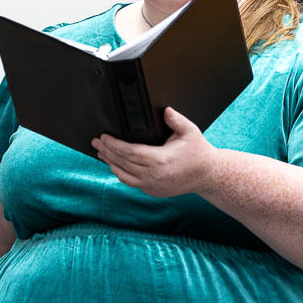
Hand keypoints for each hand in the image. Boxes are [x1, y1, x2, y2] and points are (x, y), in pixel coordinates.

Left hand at [92, 107, 219, 197]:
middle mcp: (153, 175)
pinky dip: (120, 173)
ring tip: (101, 152)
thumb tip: (166, 110)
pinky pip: (131, 182)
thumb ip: (176, 119)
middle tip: (95, 142)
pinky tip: (114, 164)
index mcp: (160, 160)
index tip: (103, 137)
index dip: (114, 144)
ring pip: (123, 175)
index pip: (129, 152)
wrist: (207, 176)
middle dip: (107, 151)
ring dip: (110, 162)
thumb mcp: (190, 131)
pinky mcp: (152, 192)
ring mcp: (152, 186)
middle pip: (122, 163)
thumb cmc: (198, 152)